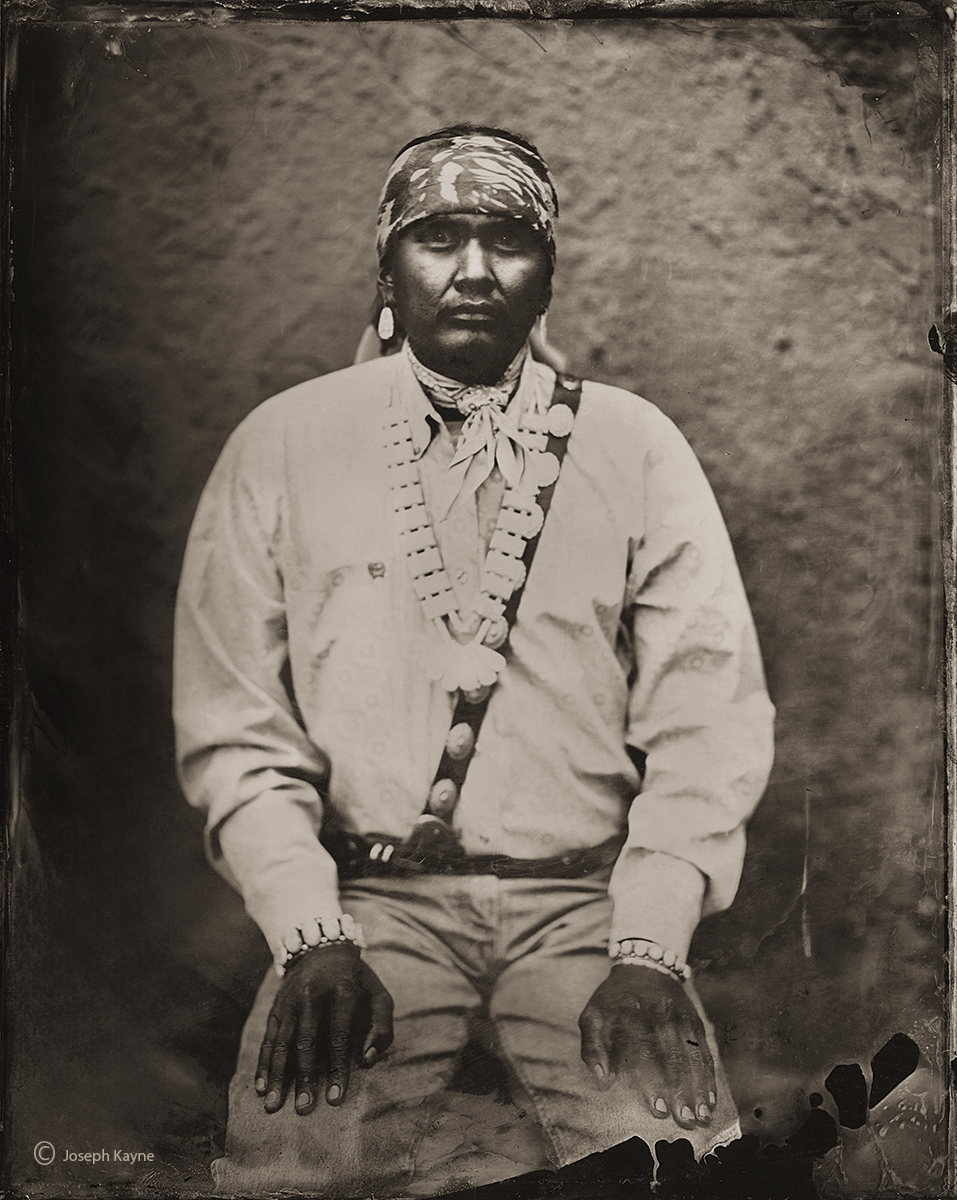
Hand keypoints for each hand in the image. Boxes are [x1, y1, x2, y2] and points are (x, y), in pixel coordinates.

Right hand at [255, 942, 393, 1114]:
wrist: (323, 950)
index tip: (335, 1099)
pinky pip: (268, 1039)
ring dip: (277, 1076)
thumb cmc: (358, 983)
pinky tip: (261, 1087)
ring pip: (282, 1042)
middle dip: (304, 1077)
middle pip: (306, 1041)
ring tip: (274, 1106)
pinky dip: (263, 1063)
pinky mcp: (276, 1008)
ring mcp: (290, 1001)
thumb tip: (366, 1061)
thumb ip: (382, 1027)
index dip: (337, 1068)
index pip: (338, 1035)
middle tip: (304, 1109)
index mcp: (342, 991)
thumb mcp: (379, 997)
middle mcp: (311, 994)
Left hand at [579, 964, 715, 1129]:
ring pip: (694, 1056)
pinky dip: (709, 1076)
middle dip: (682, 1091)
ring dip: (699, 1088)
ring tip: (702, 1116)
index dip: (652, 1082)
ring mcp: (681, 1017)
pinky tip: (711, 1098)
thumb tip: (602, 1080)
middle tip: (685, 1120)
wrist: (644, 967)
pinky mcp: (695, 1021)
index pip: (644, 1052)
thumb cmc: (613, 1001)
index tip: (657, 1109)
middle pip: (674, 1057)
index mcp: (631, 1014)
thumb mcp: (593, 1016)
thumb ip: (592, 1047)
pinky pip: (704, 1051)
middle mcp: (660, 1014)